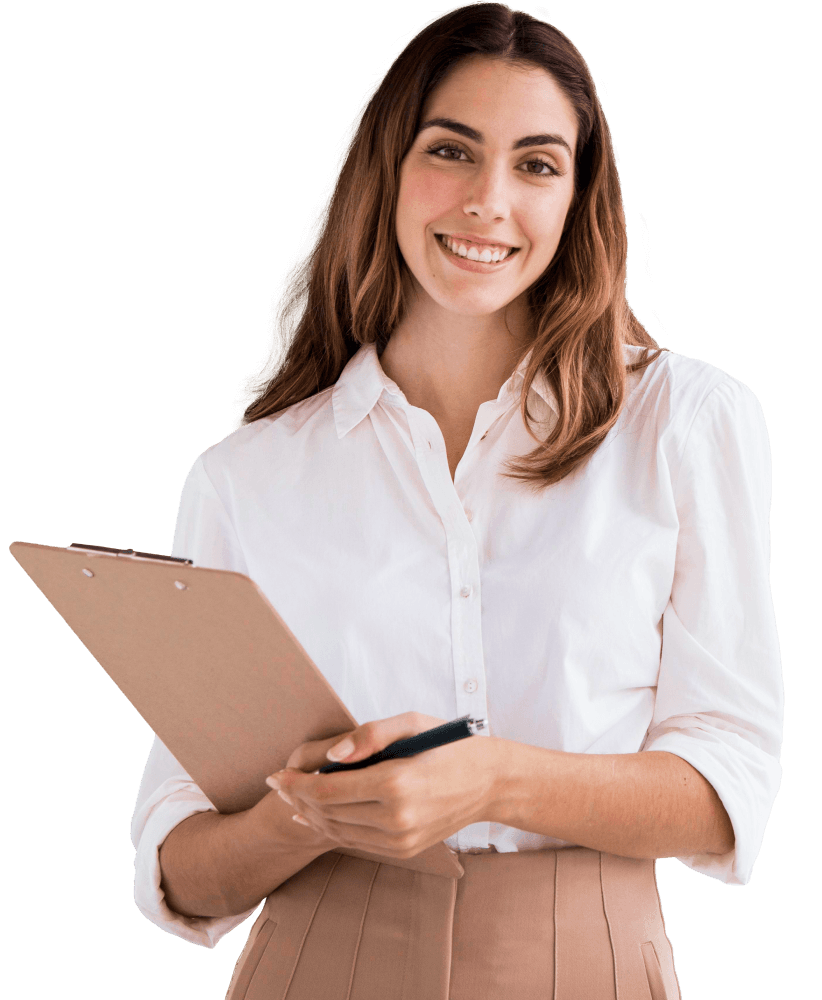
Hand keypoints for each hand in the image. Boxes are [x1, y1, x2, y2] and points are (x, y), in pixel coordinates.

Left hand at [266, 712, 499, 859]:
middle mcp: (397, 818)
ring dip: (311, 815)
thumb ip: (368, 735)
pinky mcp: (405, 849)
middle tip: (279, 783)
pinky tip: (320, 814)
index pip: (328, 790)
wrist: (489, 782)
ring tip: (294, 797)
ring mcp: (401, 839)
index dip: (296, 783)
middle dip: (297, 798)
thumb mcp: (411, 723)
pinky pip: (357, 841)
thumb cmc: (448, 745)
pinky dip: (333, 828)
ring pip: (338, 831)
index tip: (277, 774)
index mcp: (396, 783)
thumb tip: (330, 757)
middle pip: (327, 813)